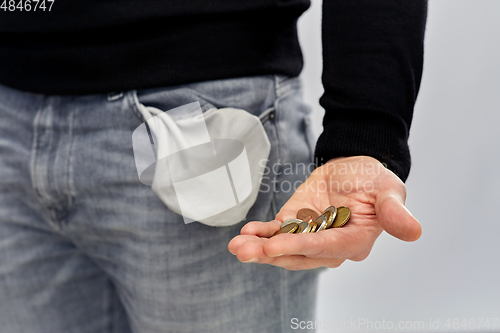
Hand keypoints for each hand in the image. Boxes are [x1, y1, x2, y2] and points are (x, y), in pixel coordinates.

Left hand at [228, 156, 420, 270]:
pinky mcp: (295, 224)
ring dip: (259, 248)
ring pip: (283, 247)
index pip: (325, 247)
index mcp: (355, 240)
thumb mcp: (389, 190)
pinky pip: (276, 231)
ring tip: (237, 246)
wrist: (354, 168)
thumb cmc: (374, 180)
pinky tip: (244, 233)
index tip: (274, 246)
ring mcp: (309, 236)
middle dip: (271, 253)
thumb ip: (395, 212)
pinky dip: (260, 233)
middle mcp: (329, 245)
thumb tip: (414, 231)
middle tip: (244, 251)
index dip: (300, 246)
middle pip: (299, 253)